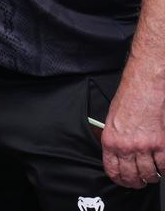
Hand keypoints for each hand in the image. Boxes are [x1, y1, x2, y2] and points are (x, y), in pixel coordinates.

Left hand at [101, 68, 164, 187]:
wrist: (143, 88)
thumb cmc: (128, 100)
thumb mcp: (112, 121)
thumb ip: (115, 140)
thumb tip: (119, 155)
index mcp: (110, 140)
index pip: (112, 170)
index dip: (120, 179)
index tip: (125, 181)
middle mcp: (126, 146)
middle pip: (131, 175)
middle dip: (136, 182)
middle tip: (140, 181)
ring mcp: (144, 146)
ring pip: (149, 174)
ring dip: (152, 177)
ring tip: (153, 173)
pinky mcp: (160, 144)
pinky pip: (163, 166)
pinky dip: (164, 168)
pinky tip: (162, 165)